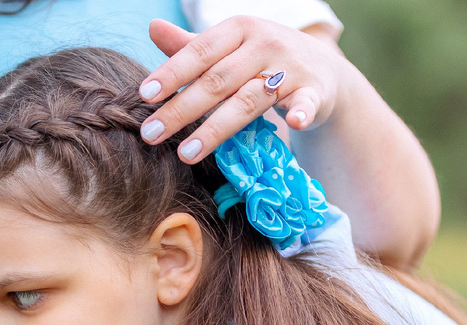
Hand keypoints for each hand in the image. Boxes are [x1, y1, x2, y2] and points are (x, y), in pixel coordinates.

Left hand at [139, 17, 349, 162]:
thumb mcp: (227, 47)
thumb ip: (190, 46)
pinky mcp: (314, 91)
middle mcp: (264, 44)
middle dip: (181, 109)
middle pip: (217, 81)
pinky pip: (306, 103)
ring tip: (185, 154)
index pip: (200, 52)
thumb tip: (152, 28)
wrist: (322, 68)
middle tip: (149, 135)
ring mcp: (290, 68)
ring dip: (216, 128)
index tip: (144, 95)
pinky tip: (294, 124)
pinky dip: (302, 111)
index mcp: (239, 29)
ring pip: (248, 100)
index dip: (172, 73)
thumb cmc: (260, 59)